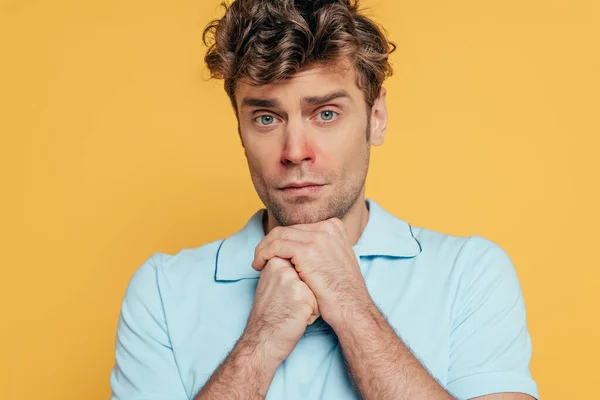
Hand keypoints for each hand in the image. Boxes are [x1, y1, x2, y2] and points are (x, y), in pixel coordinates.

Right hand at [243, 256, 319, 363]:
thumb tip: (303, 261)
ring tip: (293, 311)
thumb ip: (283, 268)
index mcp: (275, 262)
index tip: (281, 295)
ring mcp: (294, 281)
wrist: (262, 340)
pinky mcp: (304, 296)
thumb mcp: (270, 283)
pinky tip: (298, 318)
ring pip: (315, 288)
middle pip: (309, 276)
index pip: (301, 265)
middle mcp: (284, 268)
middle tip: (286, 304)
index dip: (296, 283)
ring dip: (310, 301)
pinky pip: (319, 302)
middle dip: (305, 291)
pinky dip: (312, 313)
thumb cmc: (269, 315)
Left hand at [251, 218, 371, 330]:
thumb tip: (302, 246)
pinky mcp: (307, 250)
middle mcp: (328, 227)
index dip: (282, 240)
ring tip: (257, 262)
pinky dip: (263, 254)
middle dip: (270, 243)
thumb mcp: (336, 260)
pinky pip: (275, 246)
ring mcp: (318, 237)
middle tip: (260, 258)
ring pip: (278, 235)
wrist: (350, 307)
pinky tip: (259, 266)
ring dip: (263, 248)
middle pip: (287, 229)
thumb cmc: (341, 291)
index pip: (298, 228)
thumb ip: (323, 248)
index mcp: (334, 227)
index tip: (274, 253)